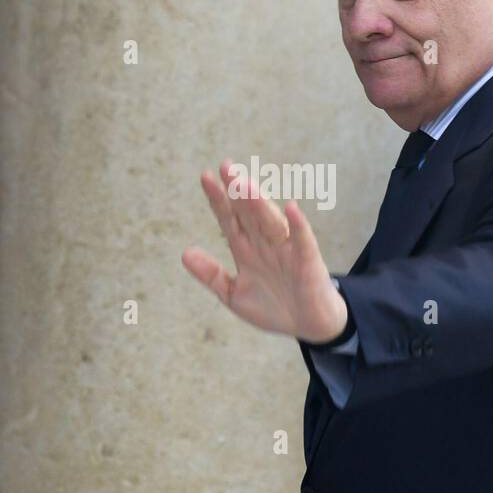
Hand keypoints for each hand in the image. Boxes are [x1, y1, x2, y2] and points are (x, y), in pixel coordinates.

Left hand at [182, 160, 347, 342]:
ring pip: (270, 222)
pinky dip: (298, 225)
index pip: (229, 219)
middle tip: (226, 167)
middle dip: (237, 191)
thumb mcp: (234, 294)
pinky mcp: (308, 261)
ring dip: (259, 203)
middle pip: (249, 213)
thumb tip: (184, 254)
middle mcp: (265, 244)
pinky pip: (303, 240)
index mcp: (246, 250)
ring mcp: (287, 250)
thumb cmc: (273, 306)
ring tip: (246, 184)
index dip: (218, 199)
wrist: (309, 325)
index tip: (206, 177)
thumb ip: (212, 275)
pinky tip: (291, 209)